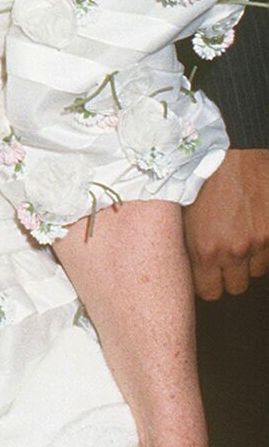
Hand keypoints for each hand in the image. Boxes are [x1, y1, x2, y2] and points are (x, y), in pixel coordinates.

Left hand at [183, 147, 268, 298]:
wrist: (231, 153)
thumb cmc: (203, 181)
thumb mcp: (186, 217)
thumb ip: (191, 248)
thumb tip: (189, 271)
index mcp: (203, 249)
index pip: (209, 293)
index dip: (209, 285)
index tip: (208, 276)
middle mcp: (231, 251)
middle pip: (235, 288)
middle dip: (230, 276)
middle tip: (226, 258)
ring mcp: (257, 243)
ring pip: (256, 272)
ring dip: (249, 260)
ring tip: (240, 236)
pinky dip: (264, 246)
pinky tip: (254, 227)